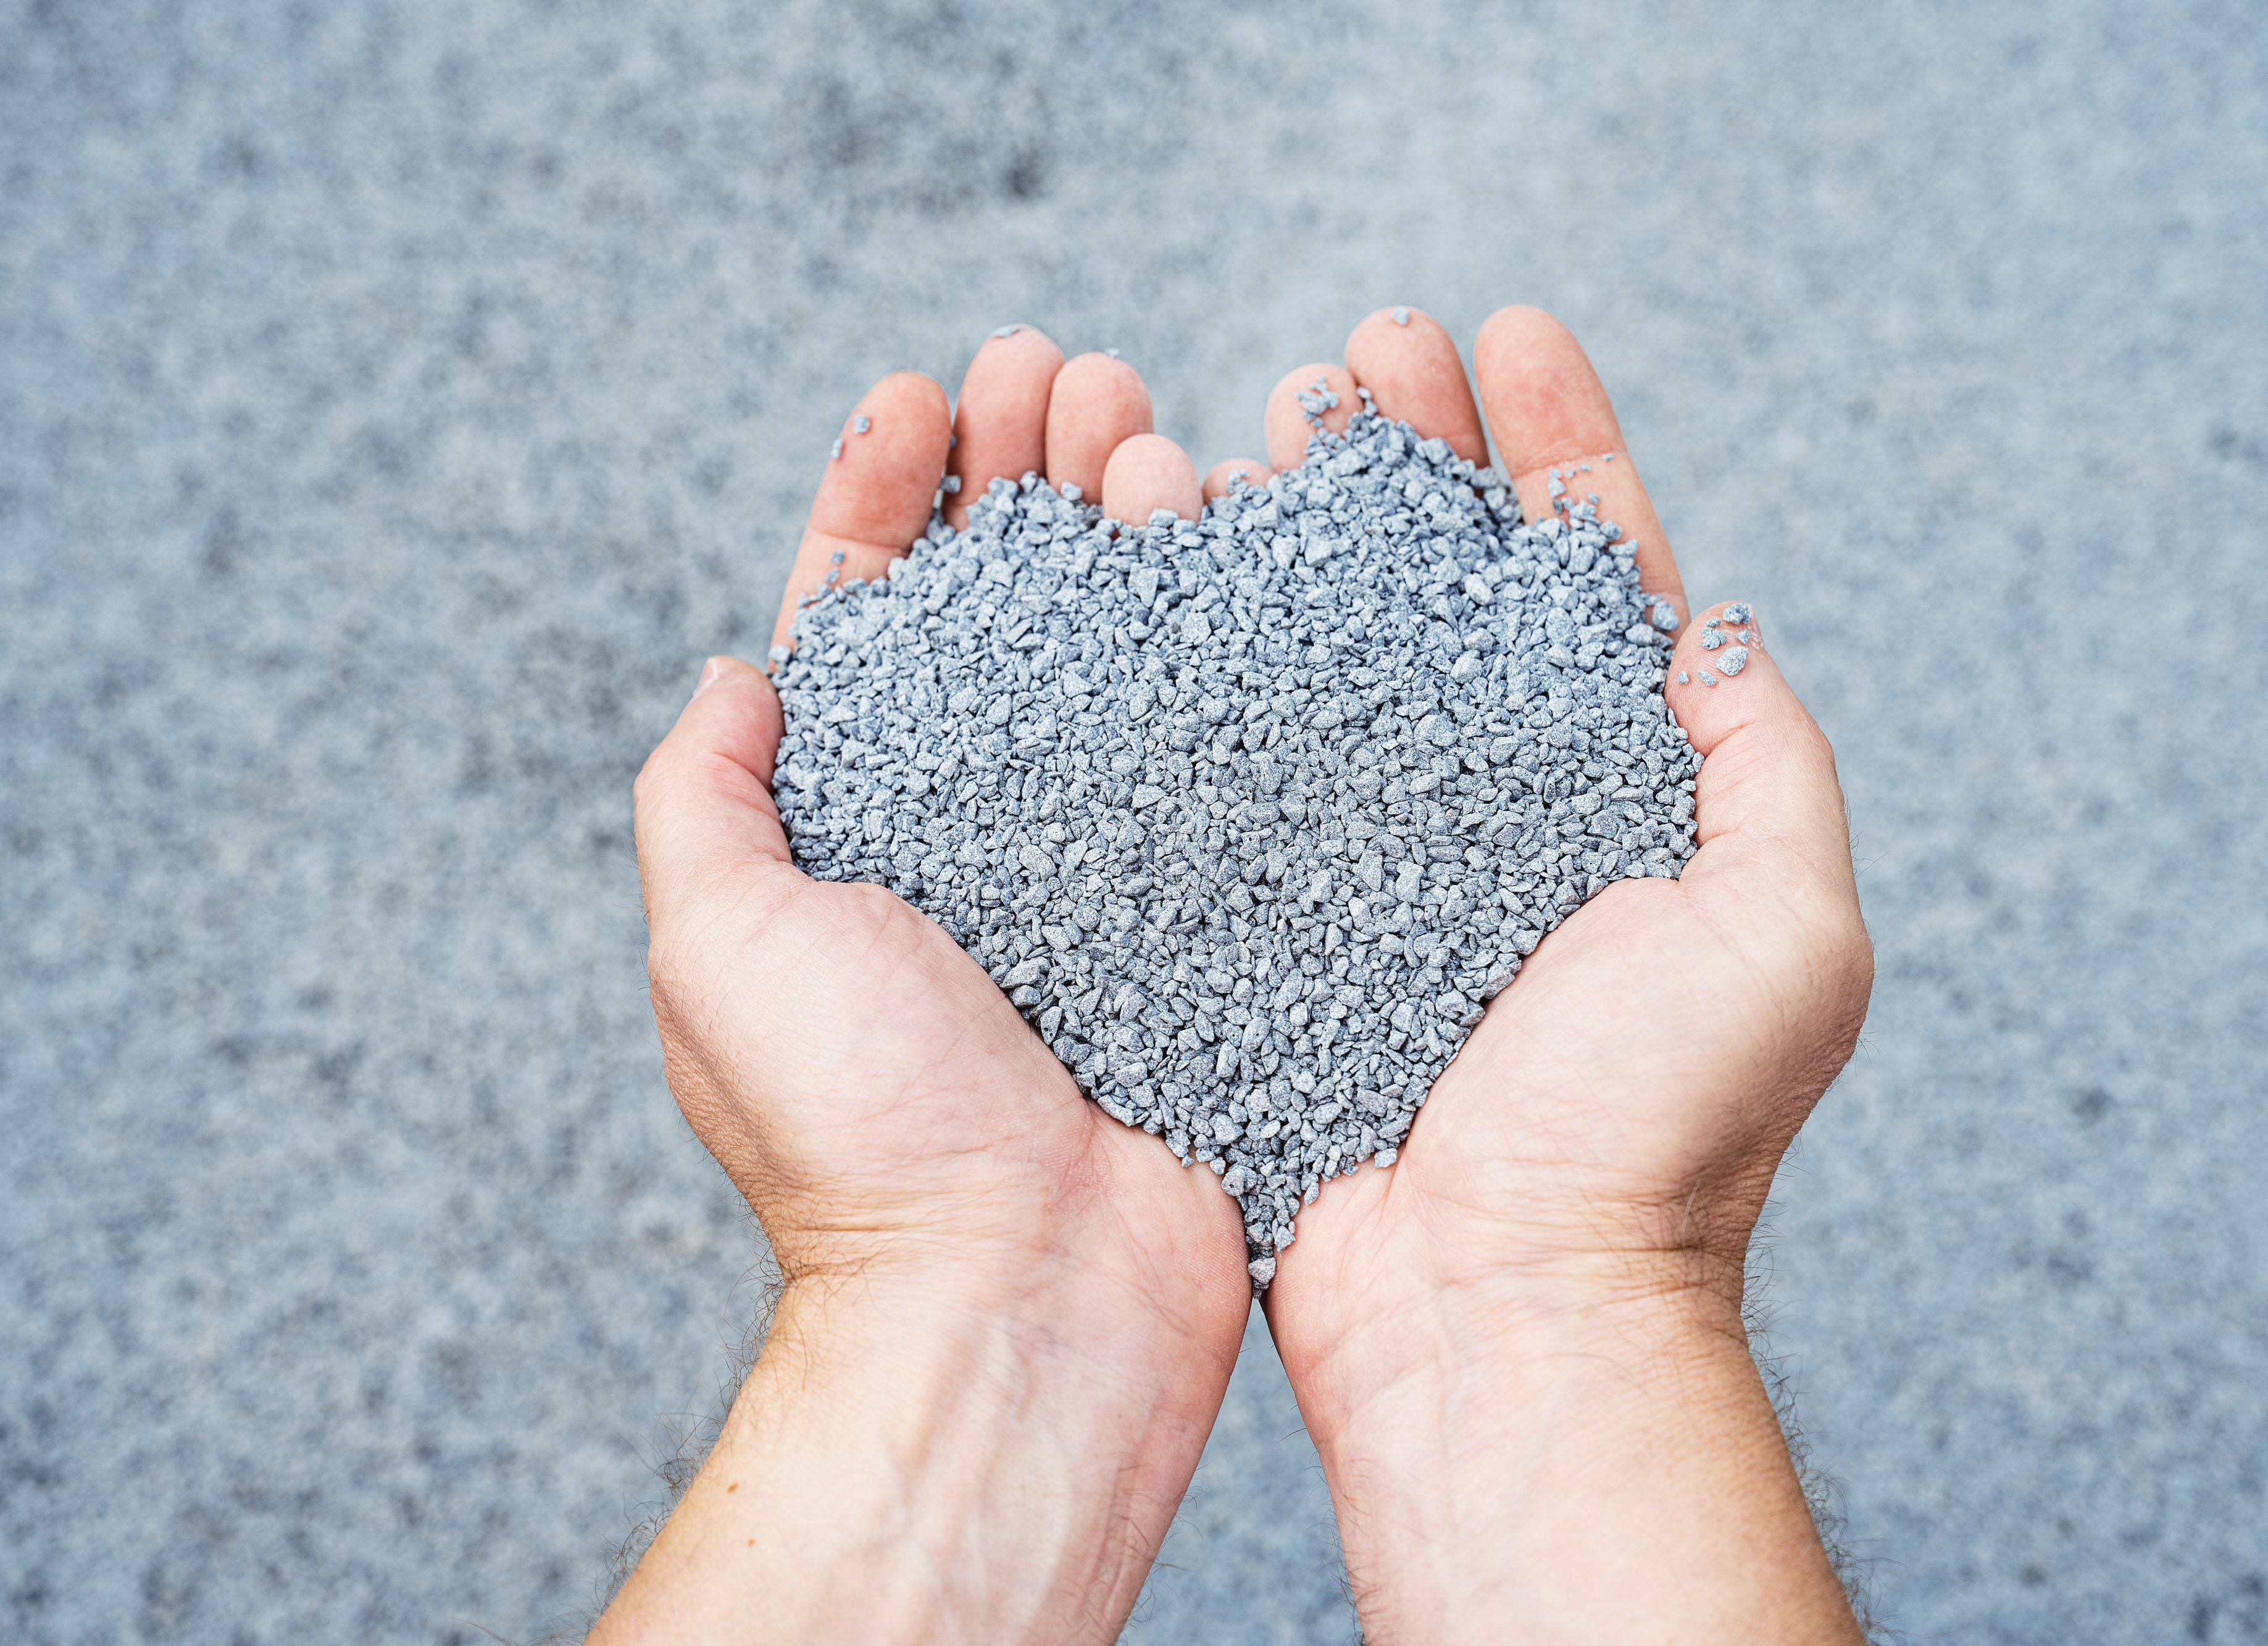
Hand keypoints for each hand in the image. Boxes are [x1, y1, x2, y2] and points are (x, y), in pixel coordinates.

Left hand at [598, 334, 1250, 1644]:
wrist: (1028, 1300)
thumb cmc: (861, 1140)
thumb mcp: (719, 951)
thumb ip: (704, 803)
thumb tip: (737, 676)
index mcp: (850, 833)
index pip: (862, 620)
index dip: (882, 494)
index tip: (924, 393)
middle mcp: (973, 836)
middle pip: (1000, 607)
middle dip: (1022, 472)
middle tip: (1066, 373)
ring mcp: (1096, 867)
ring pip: (1113, 650)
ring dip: (1124, 522)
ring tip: (1150, 422)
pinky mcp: (1200, 909)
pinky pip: (1216, 744)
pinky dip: (1225, 638)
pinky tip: (1246, 550)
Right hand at [1257, 308, 1875, 1642]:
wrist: (1496, 1313)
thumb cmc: (1656, 1144)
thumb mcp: (1785, 936)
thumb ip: (1766, 763)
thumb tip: (1711, 628)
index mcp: (1627, 799)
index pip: (1591, 579)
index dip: (1553, 444)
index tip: (1506, 333)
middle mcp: (1496, 813)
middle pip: (1443, 587)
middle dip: (1404, 458)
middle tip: (1353, 358)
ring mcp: (1375, 861)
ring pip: (1324, 653)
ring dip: (1290, 531)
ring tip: (1244, 425)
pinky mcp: (1271, 919)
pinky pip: (1231, 761)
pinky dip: (1201, 660)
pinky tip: (1164, 570)